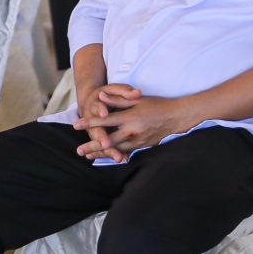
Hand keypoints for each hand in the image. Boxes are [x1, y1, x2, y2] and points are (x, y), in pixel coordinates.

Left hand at [74, 95, 190, 158]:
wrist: (176, 118)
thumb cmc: (157, 105)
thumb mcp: (137, 100)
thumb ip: (118, 100)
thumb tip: (101, 97)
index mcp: (130, 117)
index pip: (105, 120)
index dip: (89, 122)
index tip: (76, 125)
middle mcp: (132, 131)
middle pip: (107, 140)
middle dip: (92, 145)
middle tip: (78, 150)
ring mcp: (137, 141)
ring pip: (115, 149)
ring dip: (101, 153)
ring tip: (88, 155)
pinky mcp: (142, 147)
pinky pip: (125, 152)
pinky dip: (114, 154)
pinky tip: (106, 157)